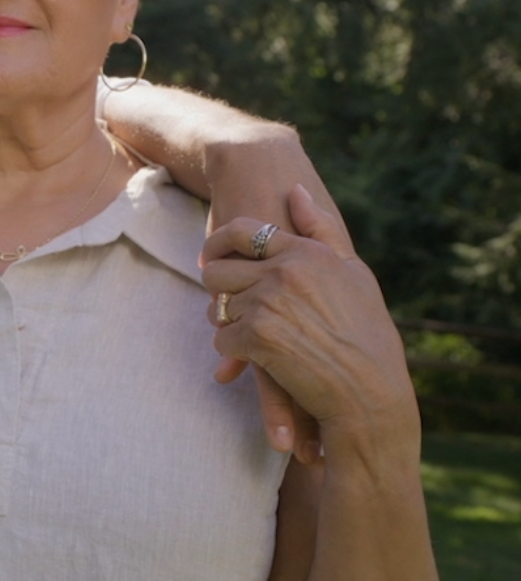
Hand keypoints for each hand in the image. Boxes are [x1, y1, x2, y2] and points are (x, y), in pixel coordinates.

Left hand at [202, 186, 415, 460]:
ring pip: (218, 308)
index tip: (210, 258)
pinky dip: (235, 354)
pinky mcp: (257, 336)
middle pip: (217, 270)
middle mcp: (284, 271)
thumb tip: (296, 190)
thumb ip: (321, 230)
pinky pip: (223, 340)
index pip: (241, 231)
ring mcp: (268, 303)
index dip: (216, 243)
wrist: (370, 390)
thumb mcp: (353, 273)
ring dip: (231, 325)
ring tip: (259, 339)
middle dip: (219, 291)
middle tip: (229, 306)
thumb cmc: (367, 333)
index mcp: (306, 252)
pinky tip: (260, 360)